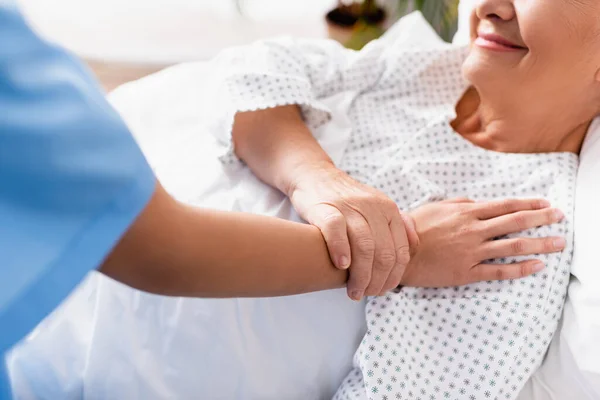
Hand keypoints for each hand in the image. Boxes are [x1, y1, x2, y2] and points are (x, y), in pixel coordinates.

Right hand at [288, 162, 418, 300]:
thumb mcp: (377, 208)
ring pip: (365, 246)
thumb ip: (398, 226)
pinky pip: (336, 230)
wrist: (315, 176)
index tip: (381, 291)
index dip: (393, 278)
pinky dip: (341, 250)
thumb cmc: (346, 200)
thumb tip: (415, 247)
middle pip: (384, 253)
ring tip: (353, 290)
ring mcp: (349, 206)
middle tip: (364, 294)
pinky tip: (341, 266)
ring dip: (360, 275)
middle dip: (376, 281)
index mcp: (389, 210)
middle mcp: (373, 207)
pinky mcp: (326, 207)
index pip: (400, 252)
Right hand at [400, 198, 565, 286]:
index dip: (528, 203)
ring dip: (539, 244)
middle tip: (560, 218)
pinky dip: (520, 268)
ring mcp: (472, 252)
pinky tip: (536, 266)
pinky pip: (499, 270)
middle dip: (541, 218)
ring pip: (513, 246)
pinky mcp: (467, 272)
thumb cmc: (414, 228)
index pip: (505, 205)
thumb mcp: (435, 207)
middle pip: (516, 222)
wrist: (399, 253)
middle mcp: (473, 230)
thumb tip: (477, 202)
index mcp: (466, 212)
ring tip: (558, 243)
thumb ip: (459, 203)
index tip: (545, 203)